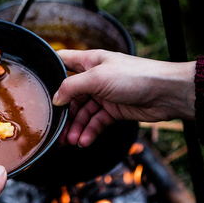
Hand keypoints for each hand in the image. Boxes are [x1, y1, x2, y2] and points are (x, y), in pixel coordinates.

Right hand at [52, 49, 195, 146]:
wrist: (167, 93)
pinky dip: (89, 132)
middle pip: (70, 96)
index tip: (36, 82)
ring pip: (82, 113)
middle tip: (56, 130)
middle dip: (63, 113)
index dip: (50, 68)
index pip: (63, 61)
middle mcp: (95, 77)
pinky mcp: (114, 110)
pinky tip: (84, 141)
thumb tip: (56, 99)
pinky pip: (96, 122)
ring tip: (70, 141)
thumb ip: (72, 87)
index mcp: (90, 61)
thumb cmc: (135, 76)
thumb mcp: (97, 78)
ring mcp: (104, 95)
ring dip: (75, 127)